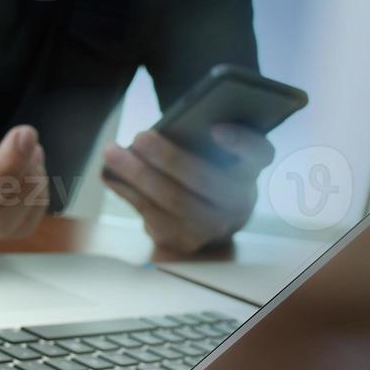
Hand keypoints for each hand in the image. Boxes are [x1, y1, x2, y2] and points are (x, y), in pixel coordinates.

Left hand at [102, 125, 274, 254]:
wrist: (212, 217)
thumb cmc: (206, 169)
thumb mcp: (213, 151)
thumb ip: (197, 136)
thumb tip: (156, 131)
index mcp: (249, 169)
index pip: (258, 153)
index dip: (240, 142)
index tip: (216, 128)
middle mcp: (238, 202)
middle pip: (203, 179)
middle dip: (168, 157)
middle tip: (139, 136)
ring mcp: (213, 227)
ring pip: (173, 200)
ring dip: (138, 174)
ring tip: (112, 152)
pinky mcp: (185, 242)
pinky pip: (153, 216)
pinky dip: (129, 193)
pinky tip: (111, 176)